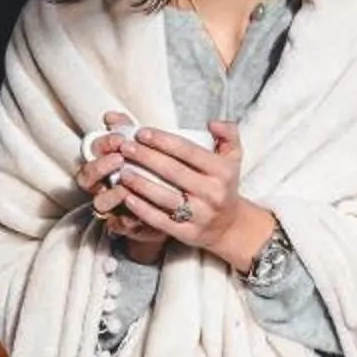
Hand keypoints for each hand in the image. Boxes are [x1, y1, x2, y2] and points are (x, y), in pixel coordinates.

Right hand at [77, 111, 169, 262]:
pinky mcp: (124, 225)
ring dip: (110, 194)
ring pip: (99, 204)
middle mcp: (102, 186)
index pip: (92, 152)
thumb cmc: (154, 171)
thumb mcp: (144, 149)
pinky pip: (118, 224)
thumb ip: (128, 131)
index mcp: (104, 164)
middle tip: (119, 158)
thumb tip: (110, 116)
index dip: (102, 144)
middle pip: (86, 178)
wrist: (172, 203)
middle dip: (100, 167)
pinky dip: (126, 218)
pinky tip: (138, 210)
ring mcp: (111, 207)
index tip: (120, 138)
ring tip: (124, 186)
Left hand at [114, 121, 275, 272]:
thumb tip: (213, 123)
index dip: (162, 140)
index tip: (141, 132)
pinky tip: (127, 196)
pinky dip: (141, 208)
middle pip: (173, 171)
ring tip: (122, 170)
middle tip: (125, 147)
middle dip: (145, 157)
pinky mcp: (188, 233)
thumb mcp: (234, 157)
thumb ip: (228, 133)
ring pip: (164, 196)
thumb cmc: (224, 184)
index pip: (188, 151)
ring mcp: (200, 215)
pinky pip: (160, 220)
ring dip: (140, 183)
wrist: (229, 225)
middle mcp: (213, 193)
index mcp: (223, 171)